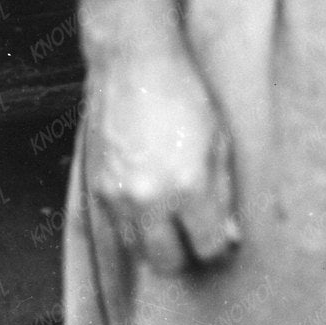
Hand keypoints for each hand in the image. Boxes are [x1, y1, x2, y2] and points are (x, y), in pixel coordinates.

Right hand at [77, 0, 240, 275]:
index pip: (208, 247)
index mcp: (189, 186)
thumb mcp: (218, 140)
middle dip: (187, 253)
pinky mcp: (97, 189)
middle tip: (196, 233)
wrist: (134, 63)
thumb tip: (228, 236)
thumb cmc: (183, 94)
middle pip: (168, 262)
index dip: (220, 245)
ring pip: (138, 252)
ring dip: (157, 243)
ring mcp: (118, 197)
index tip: (222, 235)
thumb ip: (223, 194)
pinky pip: (117, 230)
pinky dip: (134, 226)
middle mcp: (151, 199)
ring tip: (171, 217)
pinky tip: (148, 202)